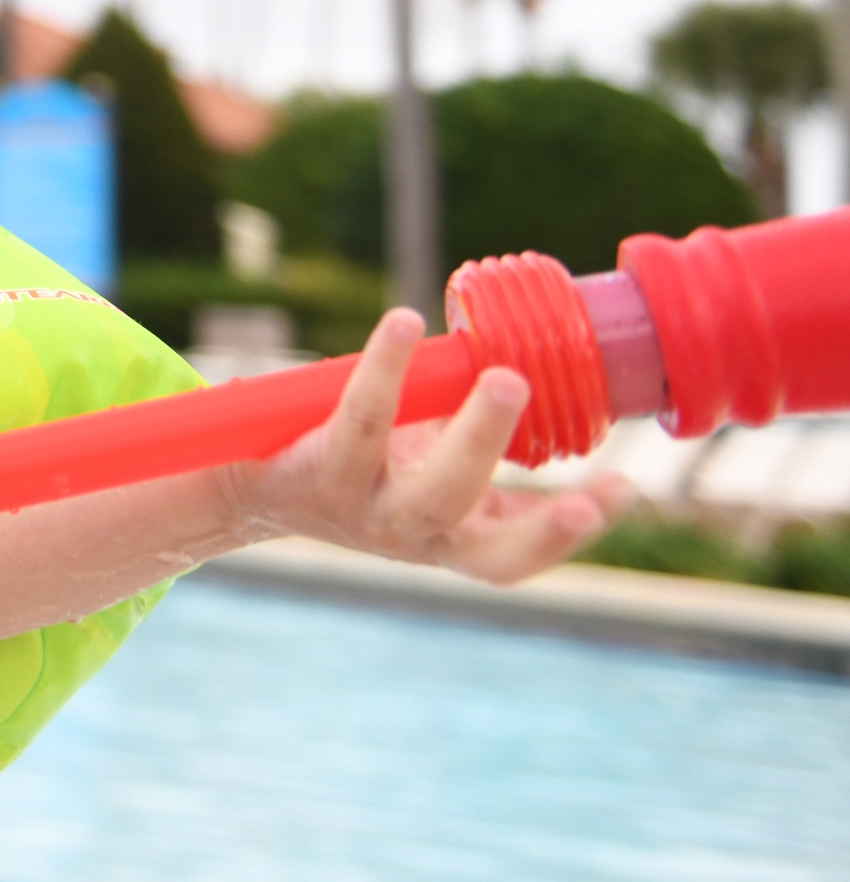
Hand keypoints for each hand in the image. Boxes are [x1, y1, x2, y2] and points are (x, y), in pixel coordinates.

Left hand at [224, 308, 629, 584]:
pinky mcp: (319, 470)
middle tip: (537, 407)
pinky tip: (406, 324)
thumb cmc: (367, 469)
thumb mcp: (431, 465)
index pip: (512, 558)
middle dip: (518, 482)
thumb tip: (539, 368)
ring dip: (468, 428)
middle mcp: (410, 533)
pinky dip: (386, 369)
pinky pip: (360, 417)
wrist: (260, 489)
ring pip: (422, 481)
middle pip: (469, 523)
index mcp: (450, 538)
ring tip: (500, 372)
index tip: (621, 490)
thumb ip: (478, 433)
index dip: (564, 534)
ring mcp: (364, 507)